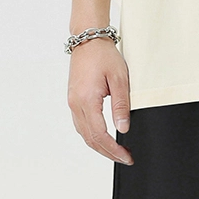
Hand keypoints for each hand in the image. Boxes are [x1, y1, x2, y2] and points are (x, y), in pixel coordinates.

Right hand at [67, 38, 133, 164]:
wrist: (88, 40)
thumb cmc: (103, 55)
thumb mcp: (119, 78)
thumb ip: (121, 105)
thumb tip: (123, 128)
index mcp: (87, 100)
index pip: (100, 135)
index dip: (113, 150)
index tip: (126, 156)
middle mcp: (76, 104)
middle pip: (90, 139)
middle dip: (108, 152)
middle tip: (125, 158)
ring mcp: (73, 103)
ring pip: (84, 134)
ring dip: (99, 146)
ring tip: (116, 151)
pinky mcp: (74, 100)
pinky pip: (81, 125)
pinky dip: (92, 136)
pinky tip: (103, 137)